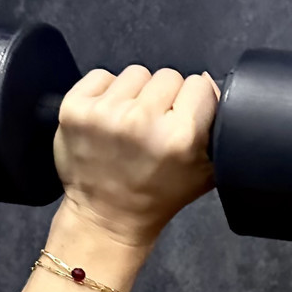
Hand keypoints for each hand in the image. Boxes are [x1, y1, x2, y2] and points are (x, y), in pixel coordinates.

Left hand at [52, 66, 220, 246]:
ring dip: (135, 94)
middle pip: (168, 75)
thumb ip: (217, 125)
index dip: (193, 102)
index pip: (198, 84)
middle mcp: (142, 118)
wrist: (107, 218)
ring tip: (129, 124)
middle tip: (154, 128)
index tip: (182, 122)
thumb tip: (206, 81)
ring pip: (135, 74)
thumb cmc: (161, 195)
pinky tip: (107, 120)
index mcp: (180, 135)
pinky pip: (101, 76)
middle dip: (165, 98)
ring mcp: (105, 112)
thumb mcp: (207, 170)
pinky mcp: (75, 108)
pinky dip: (105, 92)